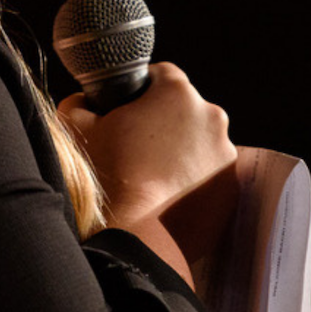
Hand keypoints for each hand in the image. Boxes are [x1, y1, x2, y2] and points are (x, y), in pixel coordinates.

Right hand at [58, 62, 237, 283]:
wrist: (137, 237)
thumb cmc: (108, 177)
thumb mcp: (78, 127)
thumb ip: (79, 102)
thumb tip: (83, 100)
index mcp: (177, 92)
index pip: (161, 74)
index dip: (142, 89)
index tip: (129, 109)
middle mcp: (211, 116)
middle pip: (184, 108)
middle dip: (163, 122)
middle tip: (137, 146)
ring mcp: (226, 154)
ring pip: (200, 141)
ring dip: (181, 150)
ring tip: (152, 173)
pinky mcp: (232, 187)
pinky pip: (211, 172)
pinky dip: (194, 178)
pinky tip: (168, 192)